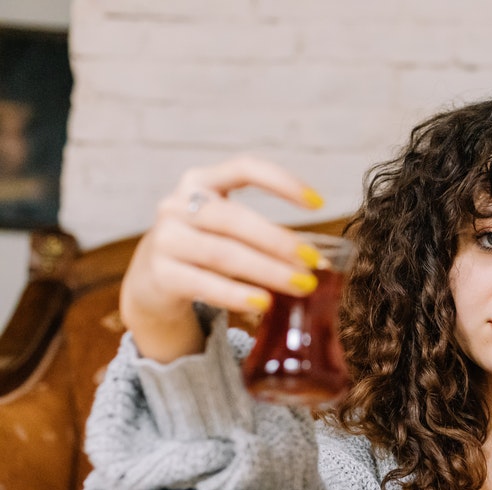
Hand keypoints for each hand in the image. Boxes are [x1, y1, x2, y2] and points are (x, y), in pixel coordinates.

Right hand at [120, 155, 325, 362]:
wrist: (151, 282)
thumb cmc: (205, 250)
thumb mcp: (227, 231)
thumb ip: (265, 238)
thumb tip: (322, 263)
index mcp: (200, 182)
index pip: (244, 168)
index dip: (282, 182)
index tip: (319, 204)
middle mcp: (177, 204)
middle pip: (235, 219)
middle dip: (280, 241)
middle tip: (315, 262)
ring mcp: (166, 239)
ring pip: (224, 254)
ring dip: (268, 271)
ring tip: (301, 286)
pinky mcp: (161, 274)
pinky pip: (205, 284)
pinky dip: (237, 294)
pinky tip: (264, 303)